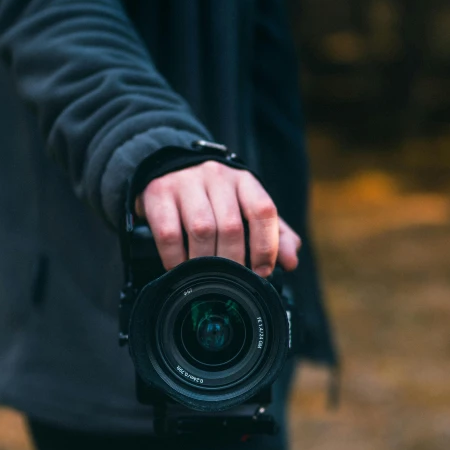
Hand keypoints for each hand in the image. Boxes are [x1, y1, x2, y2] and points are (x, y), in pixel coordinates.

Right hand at [135, 160, 301, 276]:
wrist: (166, 167)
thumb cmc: (213, 198)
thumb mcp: (245, 209)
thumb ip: (273, 234)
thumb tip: (290, 261)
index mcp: (244, 181)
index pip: (263, 210)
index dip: (266, 246)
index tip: (262, 271)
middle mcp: (217, 177)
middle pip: (231, 226)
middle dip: (234, 261)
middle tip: (231, 281)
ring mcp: (186, 183)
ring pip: (202, 229)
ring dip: (206, 262)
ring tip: (207, 278)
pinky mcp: (158, 193)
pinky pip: (169, 234)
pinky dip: (176, 259)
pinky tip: (180, 269)